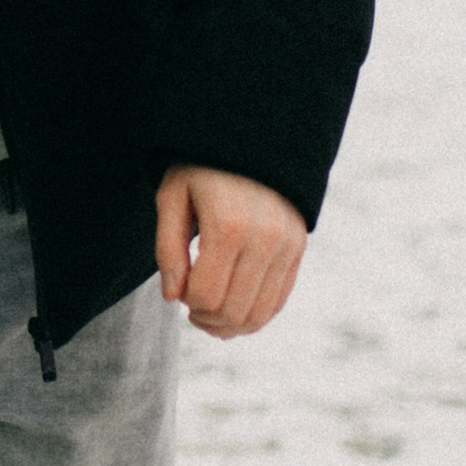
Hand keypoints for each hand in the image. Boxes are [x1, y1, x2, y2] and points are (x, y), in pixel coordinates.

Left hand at [155, 165, 308, 338]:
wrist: (252, 140)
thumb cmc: (202, 168)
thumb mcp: (172, 197)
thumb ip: (167, 249)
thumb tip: (172, 298)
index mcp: (228, 226)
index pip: (205, 294)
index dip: (185, 302)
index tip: (178, 289)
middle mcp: (264, 239)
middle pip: (232, 310)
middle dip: (205, 319)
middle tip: (190, 307)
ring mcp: (287, 246)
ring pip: (259, 313)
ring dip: (229, 325)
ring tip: (208, 314)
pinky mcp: (298, 249)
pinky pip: (279, 300)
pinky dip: (255, 315)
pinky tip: (233, 310)